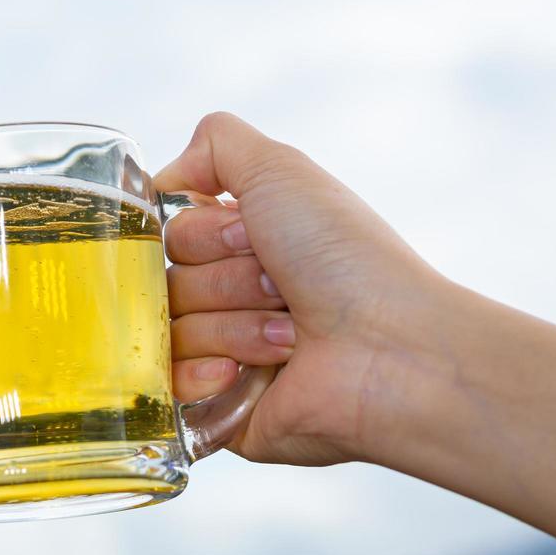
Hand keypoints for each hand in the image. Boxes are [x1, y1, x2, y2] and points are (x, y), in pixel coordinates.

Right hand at [157, 112, 446, 465]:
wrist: (393, 353)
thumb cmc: (349, 262)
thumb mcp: (282, 171)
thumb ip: (215, 143)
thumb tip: (163, 176)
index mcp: (244, 247)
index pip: (173, 234)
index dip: (208, 235)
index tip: (255, 238)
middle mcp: (231, 299)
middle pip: (167, 282)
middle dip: (225, 282)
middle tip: (281, 291)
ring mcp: (222, 357)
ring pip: (169, 331)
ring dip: (233, 329)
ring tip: (290, 339)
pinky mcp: (216, 411)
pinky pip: (168, 386)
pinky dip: (207, 375)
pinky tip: (249, 376)